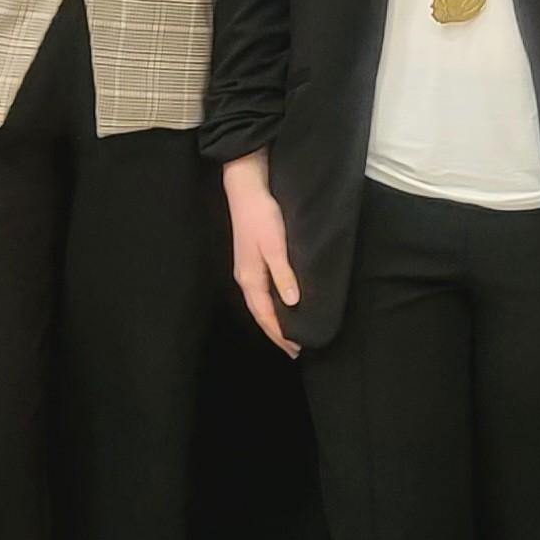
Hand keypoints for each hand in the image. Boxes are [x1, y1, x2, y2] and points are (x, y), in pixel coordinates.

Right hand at [224, 152, 300, 356]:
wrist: (246, 190)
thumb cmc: (262, 216)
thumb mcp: (276, 246)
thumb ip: (283, 274)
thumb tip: (291, 303)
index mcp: (250, 279)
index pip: (265, 315)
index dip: (279, 334)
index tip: (294, 349)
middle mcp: (245, 278)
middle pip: (260, 313)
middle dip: (276, 332)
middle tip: (294, 349)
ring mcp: (246, 269)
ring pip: (259, 303)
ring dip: (273, 319)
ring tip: (288, 332)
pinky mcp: (250, 259)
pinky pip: (260, 291)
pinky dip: (270, 304)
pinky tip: (280, 303)